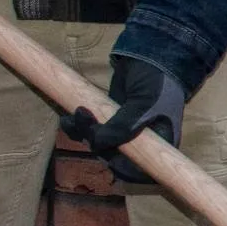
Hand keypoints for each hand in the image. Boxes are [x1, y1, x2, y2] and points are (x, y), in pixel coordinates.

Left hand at [61, 50, 187, 179]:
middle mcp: (139, 144)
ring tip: (76, 115)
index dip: (123, 169)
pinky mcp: (105, 121)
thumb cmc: (156, 82)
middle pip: (114, 159)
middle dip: (97, 144)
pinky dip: (75, 127)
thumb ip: (123, 126)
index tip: (110, 156)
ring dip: (82, 134)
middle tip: (88, 121)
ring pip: (97, 145)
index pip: (140, 171)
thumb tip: (96, 144)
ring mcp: (120, 133)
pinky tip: (68, 117)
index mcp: (158, 146)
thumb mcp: (145, 103)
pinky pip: (87, 132)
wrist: (149, 54)